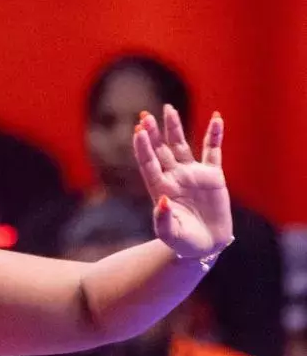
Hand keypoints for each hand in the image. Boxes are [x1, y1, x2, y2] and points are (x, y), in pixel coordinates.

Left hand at [133, 104, 231, 259]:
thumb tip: (162, 201)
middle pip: (161, 150)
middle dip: (154, 133)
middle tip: (145, 115)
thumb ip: (163, 219)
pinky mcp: (213, 176)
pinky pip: (213, 151)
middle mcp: (174, 177)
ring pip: (182, 146)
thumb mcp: (170, 234)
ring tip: (168, 109)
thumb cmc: (183, 242)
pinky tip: (216, 118)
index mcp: (160, 189)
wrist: (205, 246)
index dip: (143, 148)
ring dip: (175, 128)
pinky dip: (215, 135)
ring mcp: (193, 174)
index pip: (149, 164)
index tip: (138, 131)